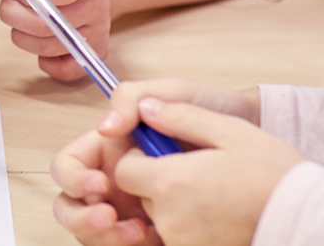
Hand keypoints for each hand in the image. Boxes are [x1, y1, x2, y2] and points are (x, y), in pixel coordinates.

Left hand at [1, 0, 111, 79]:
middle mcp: (99, 5)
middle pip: (51, 25)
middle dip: (15, 14)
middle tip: (8, 0)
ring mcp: (98, 31)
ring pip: (50, 47)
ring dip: (20, 34)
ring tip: (18, 14)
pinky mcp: (94, 51)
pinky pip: (69, 71)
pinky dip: (46, 62)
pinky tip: (36, 40)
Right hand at [51, 80, 261, 244]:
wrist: (255, 141)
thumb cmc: (210, 110)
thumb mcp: (172, 92)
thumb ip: (131, 99)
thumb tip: (104, 128)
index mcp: (108, 150)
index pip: (68, 167)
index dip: (74, 178)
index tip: (100, 184)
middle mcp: (113, 183)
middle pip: (71, 207)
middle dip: (83, 218)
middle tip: (109, 217)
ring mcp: (131, 210)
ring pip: (95, 234)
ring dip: (107, 238)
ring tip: (140, 232)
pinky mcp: (154, 231)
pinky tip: (155, 239)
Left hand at [110, 98, 302, 245]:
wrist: (307, 219)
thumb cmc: (273, 174)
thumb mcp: (229, 131)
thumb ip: (181, 116)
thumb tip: (147, 109)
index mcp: (170, 182)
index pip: (124, 170)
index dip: (140, 158)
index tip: (166, 153)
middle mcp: (169, 218)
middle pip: (142, 195)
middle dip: (161, 181)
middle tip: (199, 172)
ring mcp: (183, 242)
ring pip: (162, 217)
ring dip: (178, 205)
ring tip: (216, 193)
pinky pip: (182, 236)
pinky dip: (193, 226)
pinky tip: (222, 213)